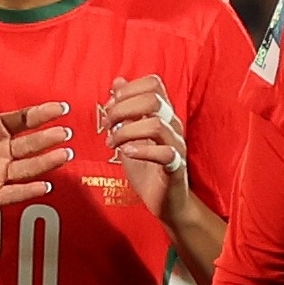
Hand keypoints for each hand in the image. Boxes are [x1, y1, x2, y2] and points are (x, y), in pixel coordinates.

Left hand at [0, 81, 72, 214]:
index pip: (22, 121)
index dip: (41, 114)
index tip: (60, 108)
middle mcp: (0, 151)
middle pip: (30, 144)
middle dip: (48, 138)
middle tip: (65, 133)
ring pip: (27, 168)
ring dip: (46, 162)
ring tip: (63, 155)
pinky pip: (13, 193)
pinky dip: (28, 190)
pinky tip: (44, 185)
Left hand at [102, 73, 189, 217]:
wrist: (165, 202)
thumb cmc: (148, 169)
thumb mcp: (130, 134)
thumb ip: (125, 109)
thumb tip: (117, 82)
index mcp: (163, 114)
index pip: (153, 84)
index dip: (128, 89)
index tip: (110, 105)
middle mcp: (172, 125)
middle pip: (153, 99)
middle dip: (122, 108)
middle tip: (107, 124)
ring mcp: (176, 145)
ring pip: (157, 124)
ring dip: (126, 131)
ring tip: (112, 143)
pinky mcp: (176, 167)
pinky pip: (165, 153)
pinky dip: (141, 151)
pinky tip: (126, 153)